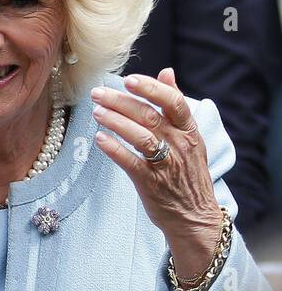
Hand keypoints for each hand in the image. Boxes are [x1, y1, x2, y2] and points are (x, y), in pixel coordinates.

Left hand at [92, 69, 222, 279]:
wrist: (195, 218)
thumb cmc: (187, 173)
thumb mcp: (189, 137)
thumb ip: (175, 106)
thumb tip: (167, 72)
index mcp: (189, 132)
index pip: (173, 103)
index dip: (151, 89)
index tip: (129, 79)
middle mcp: (180, 145)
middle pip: (150, 117)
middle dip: (121, 102)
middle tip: (97, 92)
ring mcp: (166, 165)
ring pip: (141, 137)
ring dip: (116, 122)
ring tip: (96, 112)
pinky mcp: (151, 183)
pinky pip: (131, 163)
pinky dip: (115, 149)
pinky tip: (99, 139)